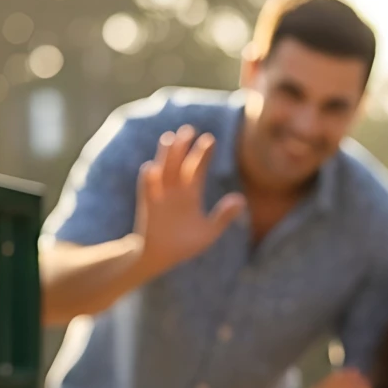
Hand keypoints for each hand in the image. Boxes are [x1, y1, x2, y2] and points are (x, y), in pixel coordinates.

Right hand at [134, 125, 245, 276]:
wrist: (161, 257)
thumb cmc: (184, 244)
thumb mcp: (209, 232)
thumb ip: (224, 216)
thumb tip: (241, 199)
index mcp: (190, 194)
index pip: (196, 168)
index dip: (202, 154)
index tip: (210, 139)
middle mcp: (174, 191)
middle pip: (179, 164)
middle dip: (183, 147)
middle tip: (189, 129)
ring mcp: (160, 196)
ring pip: (163, 171)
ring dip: (165, 156)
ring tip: (169, 138)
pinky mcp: (148, 207)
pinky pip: (147, 191)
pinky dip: (148, 180)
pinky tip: (152, 168)